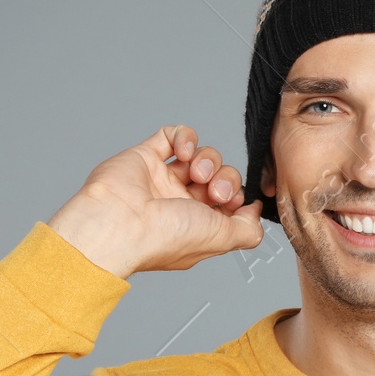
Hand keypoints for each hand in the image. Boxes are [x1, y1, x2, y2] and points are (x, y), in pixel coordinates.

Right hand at [48, 125, 263, 277]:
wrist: (118, 223)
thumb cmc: (164, 237)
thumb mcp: (221, 239)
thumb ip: (248, 229)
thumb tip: (255, 212)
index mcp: (196, 226)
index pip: (230, 203)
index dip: (238, 197)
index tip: (235, 202)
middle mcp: (180, 203)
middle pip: (220, 176)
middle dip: (226, 178)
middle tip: (213, 191)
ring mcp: (163, 179)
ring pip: (202, 156)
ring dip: (209, 159)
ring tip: (197, 173)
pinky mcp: (146, 156)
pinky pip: (174, 135)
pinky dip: (186, 137)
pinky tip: (185, 152)